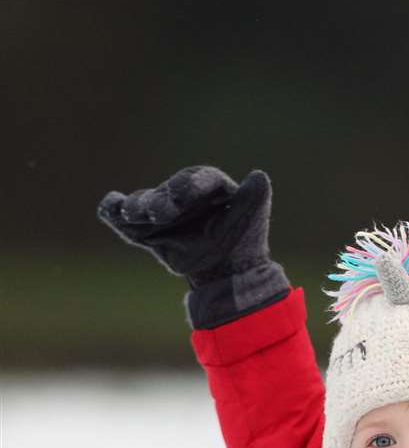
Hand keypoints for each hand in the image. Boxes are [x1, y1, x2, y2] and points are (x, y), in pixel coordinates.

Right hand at [97, 166, 273, 283]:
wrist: (227, 270)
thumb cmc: (242, 242)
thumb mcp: (252, 220)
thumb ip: (254, 198)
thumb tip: (260, 176)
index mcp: (209, 185)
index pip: (199, 180)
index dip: (189, 185)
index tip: (182, 194)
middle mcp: (181, 193)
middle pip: (167, 193)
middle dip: (159, 201)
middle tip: (155, 212)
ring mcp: (162, 211)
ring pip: (144, 204)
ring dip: (135, 208)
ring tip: (132, 214)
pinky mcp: (146, 229)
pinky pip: (125, 218)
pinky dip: (113, 212)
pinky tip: (108, 209)